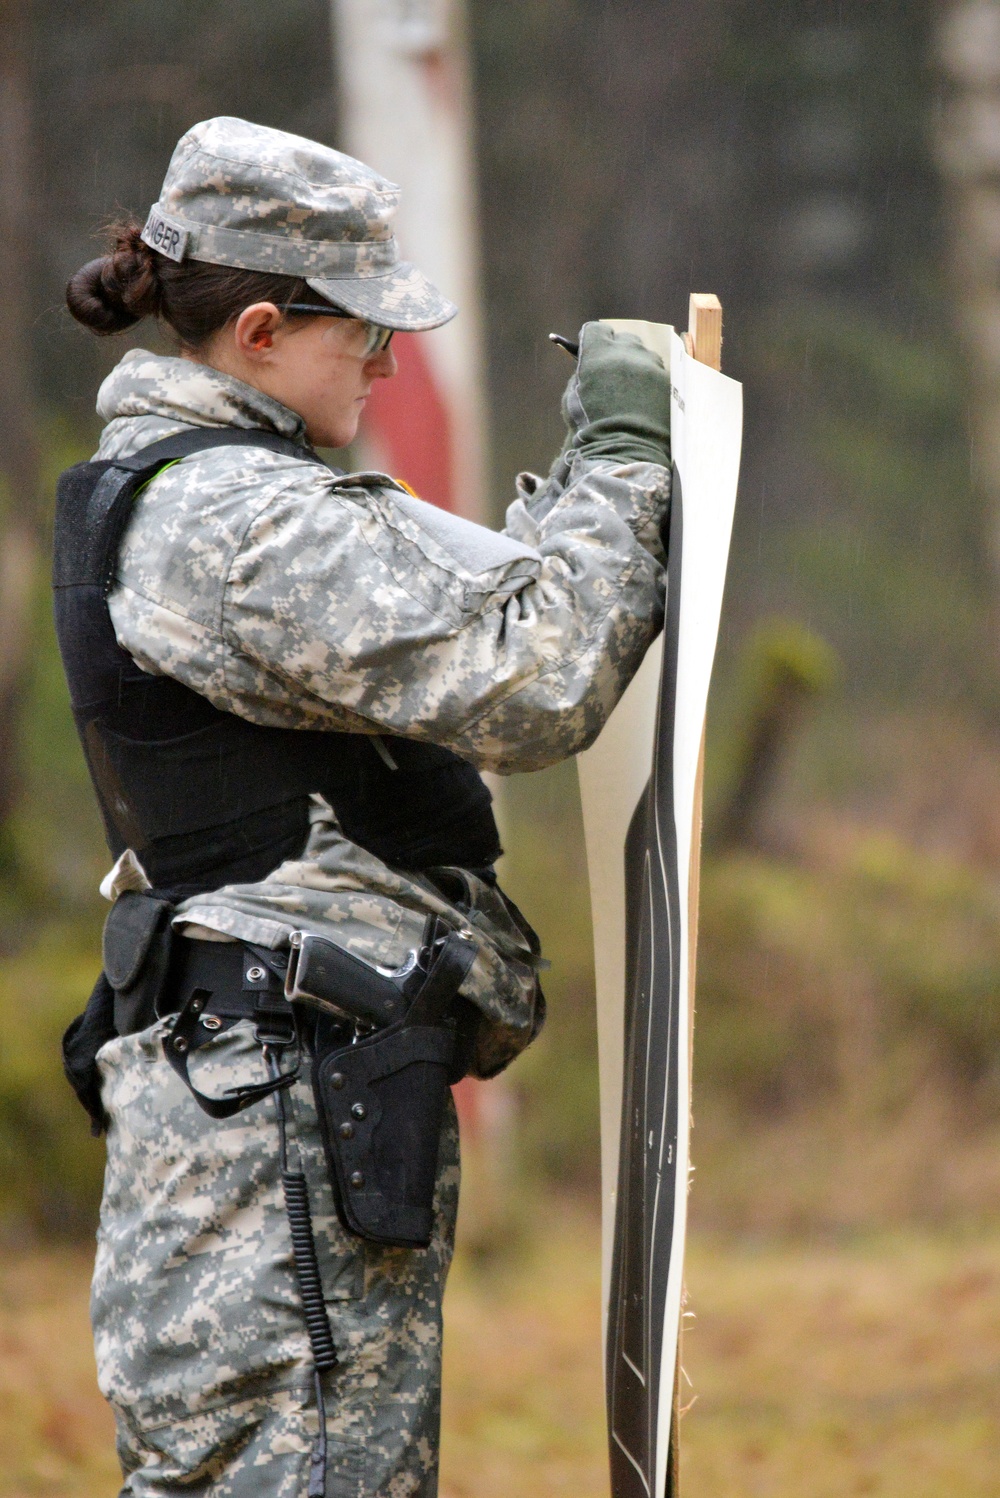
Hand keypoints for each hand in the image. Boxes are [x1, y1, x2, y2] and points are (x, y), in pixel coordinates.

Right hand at [561, 320, 670, 467]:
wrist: (623, 450)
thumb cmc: (591, 427)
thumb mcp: (573, 398)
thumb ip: (581, 374)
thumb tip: (588, 365)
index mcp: (599, 353)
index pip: (596, 330)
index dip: (593, 340)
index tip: (591, 349)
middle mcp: (627, 352)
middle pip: (624, 339)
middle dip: (618, 350)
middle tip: (613, 369)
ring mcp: (651, 365)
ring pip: (645, 355)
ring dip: (637, 365)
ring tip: (632, 389)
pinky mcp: (668, 381)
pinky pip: (659, 373)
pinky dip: (652, 382)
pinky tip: (645, 401)